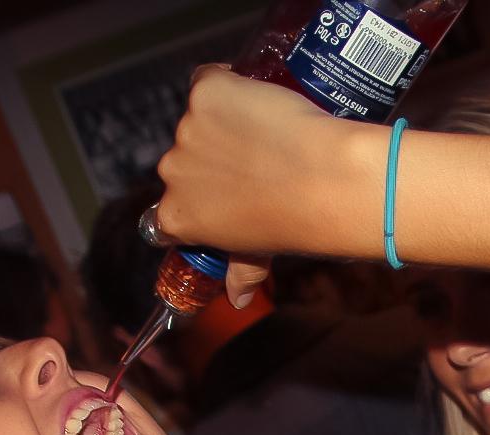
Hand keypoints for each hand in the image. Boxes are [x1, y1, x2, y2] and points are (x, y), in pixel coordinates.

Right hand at [157, 65, 371, 305]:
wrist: (323, 179)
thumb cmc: (296, 223)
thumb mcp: (263, 254)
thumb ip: (243, 272)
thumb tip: (239, 300)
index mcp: (179, 218)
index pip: (165, 211)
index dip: (193, 201)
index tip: (219, 196)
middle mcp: (173, 174)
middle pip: (185, 162)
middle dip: (214, 160)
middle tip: (258, 162)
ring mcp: (188, 129)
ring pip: (201, 121)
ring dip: (226, 123)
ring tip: (266, 135)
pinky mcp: (207, 92)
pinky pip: (210, 80)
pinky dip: (229, 85)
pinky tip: (257, 99)